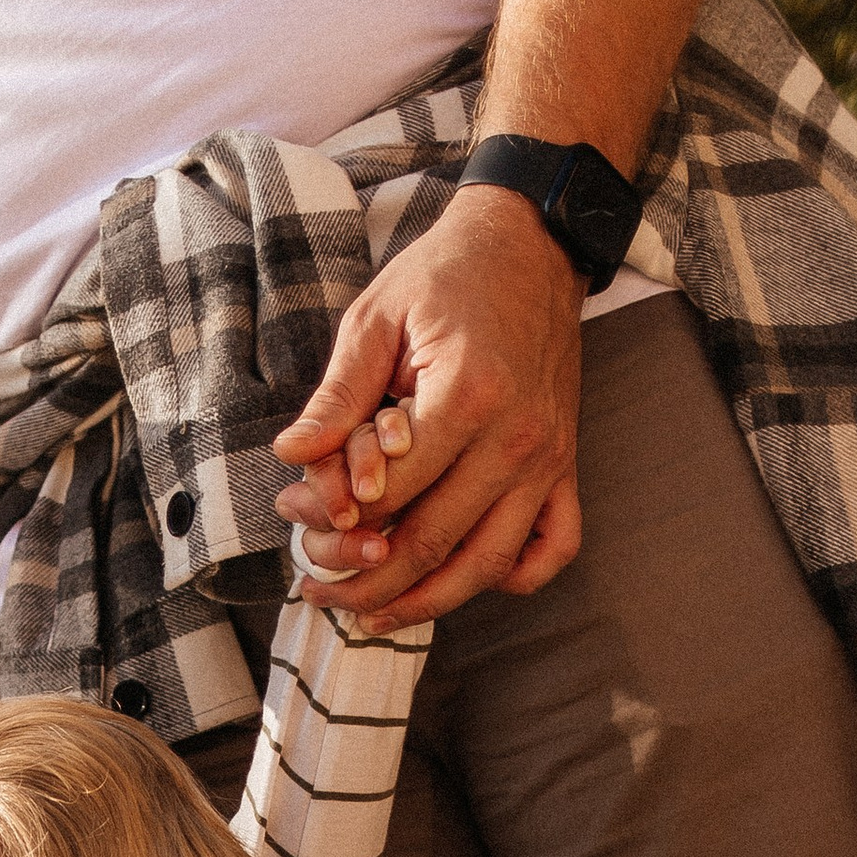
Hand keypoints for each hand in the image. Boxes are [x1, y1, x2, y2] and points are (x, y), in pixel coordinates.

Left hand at [270, 190, 586, 625]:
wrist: (532, 243)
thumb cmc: (448, 274)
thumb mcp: (376, 318)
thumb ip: (337, 397)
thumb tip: (291, 456)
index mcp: (468, 395)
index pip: (391, 492)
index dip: (334, 517)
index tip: (296, 515)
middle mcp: (517, 438)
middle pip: (432, 544)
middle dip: (364, 577)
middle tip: (316, 585)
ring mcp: (548, 459)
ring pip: (485, 567)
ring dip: (423, 604)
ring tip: (371, 613)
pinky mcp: (566, 466)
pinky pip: (552, 549)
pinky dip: (511, 577)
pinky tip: (464, 578)